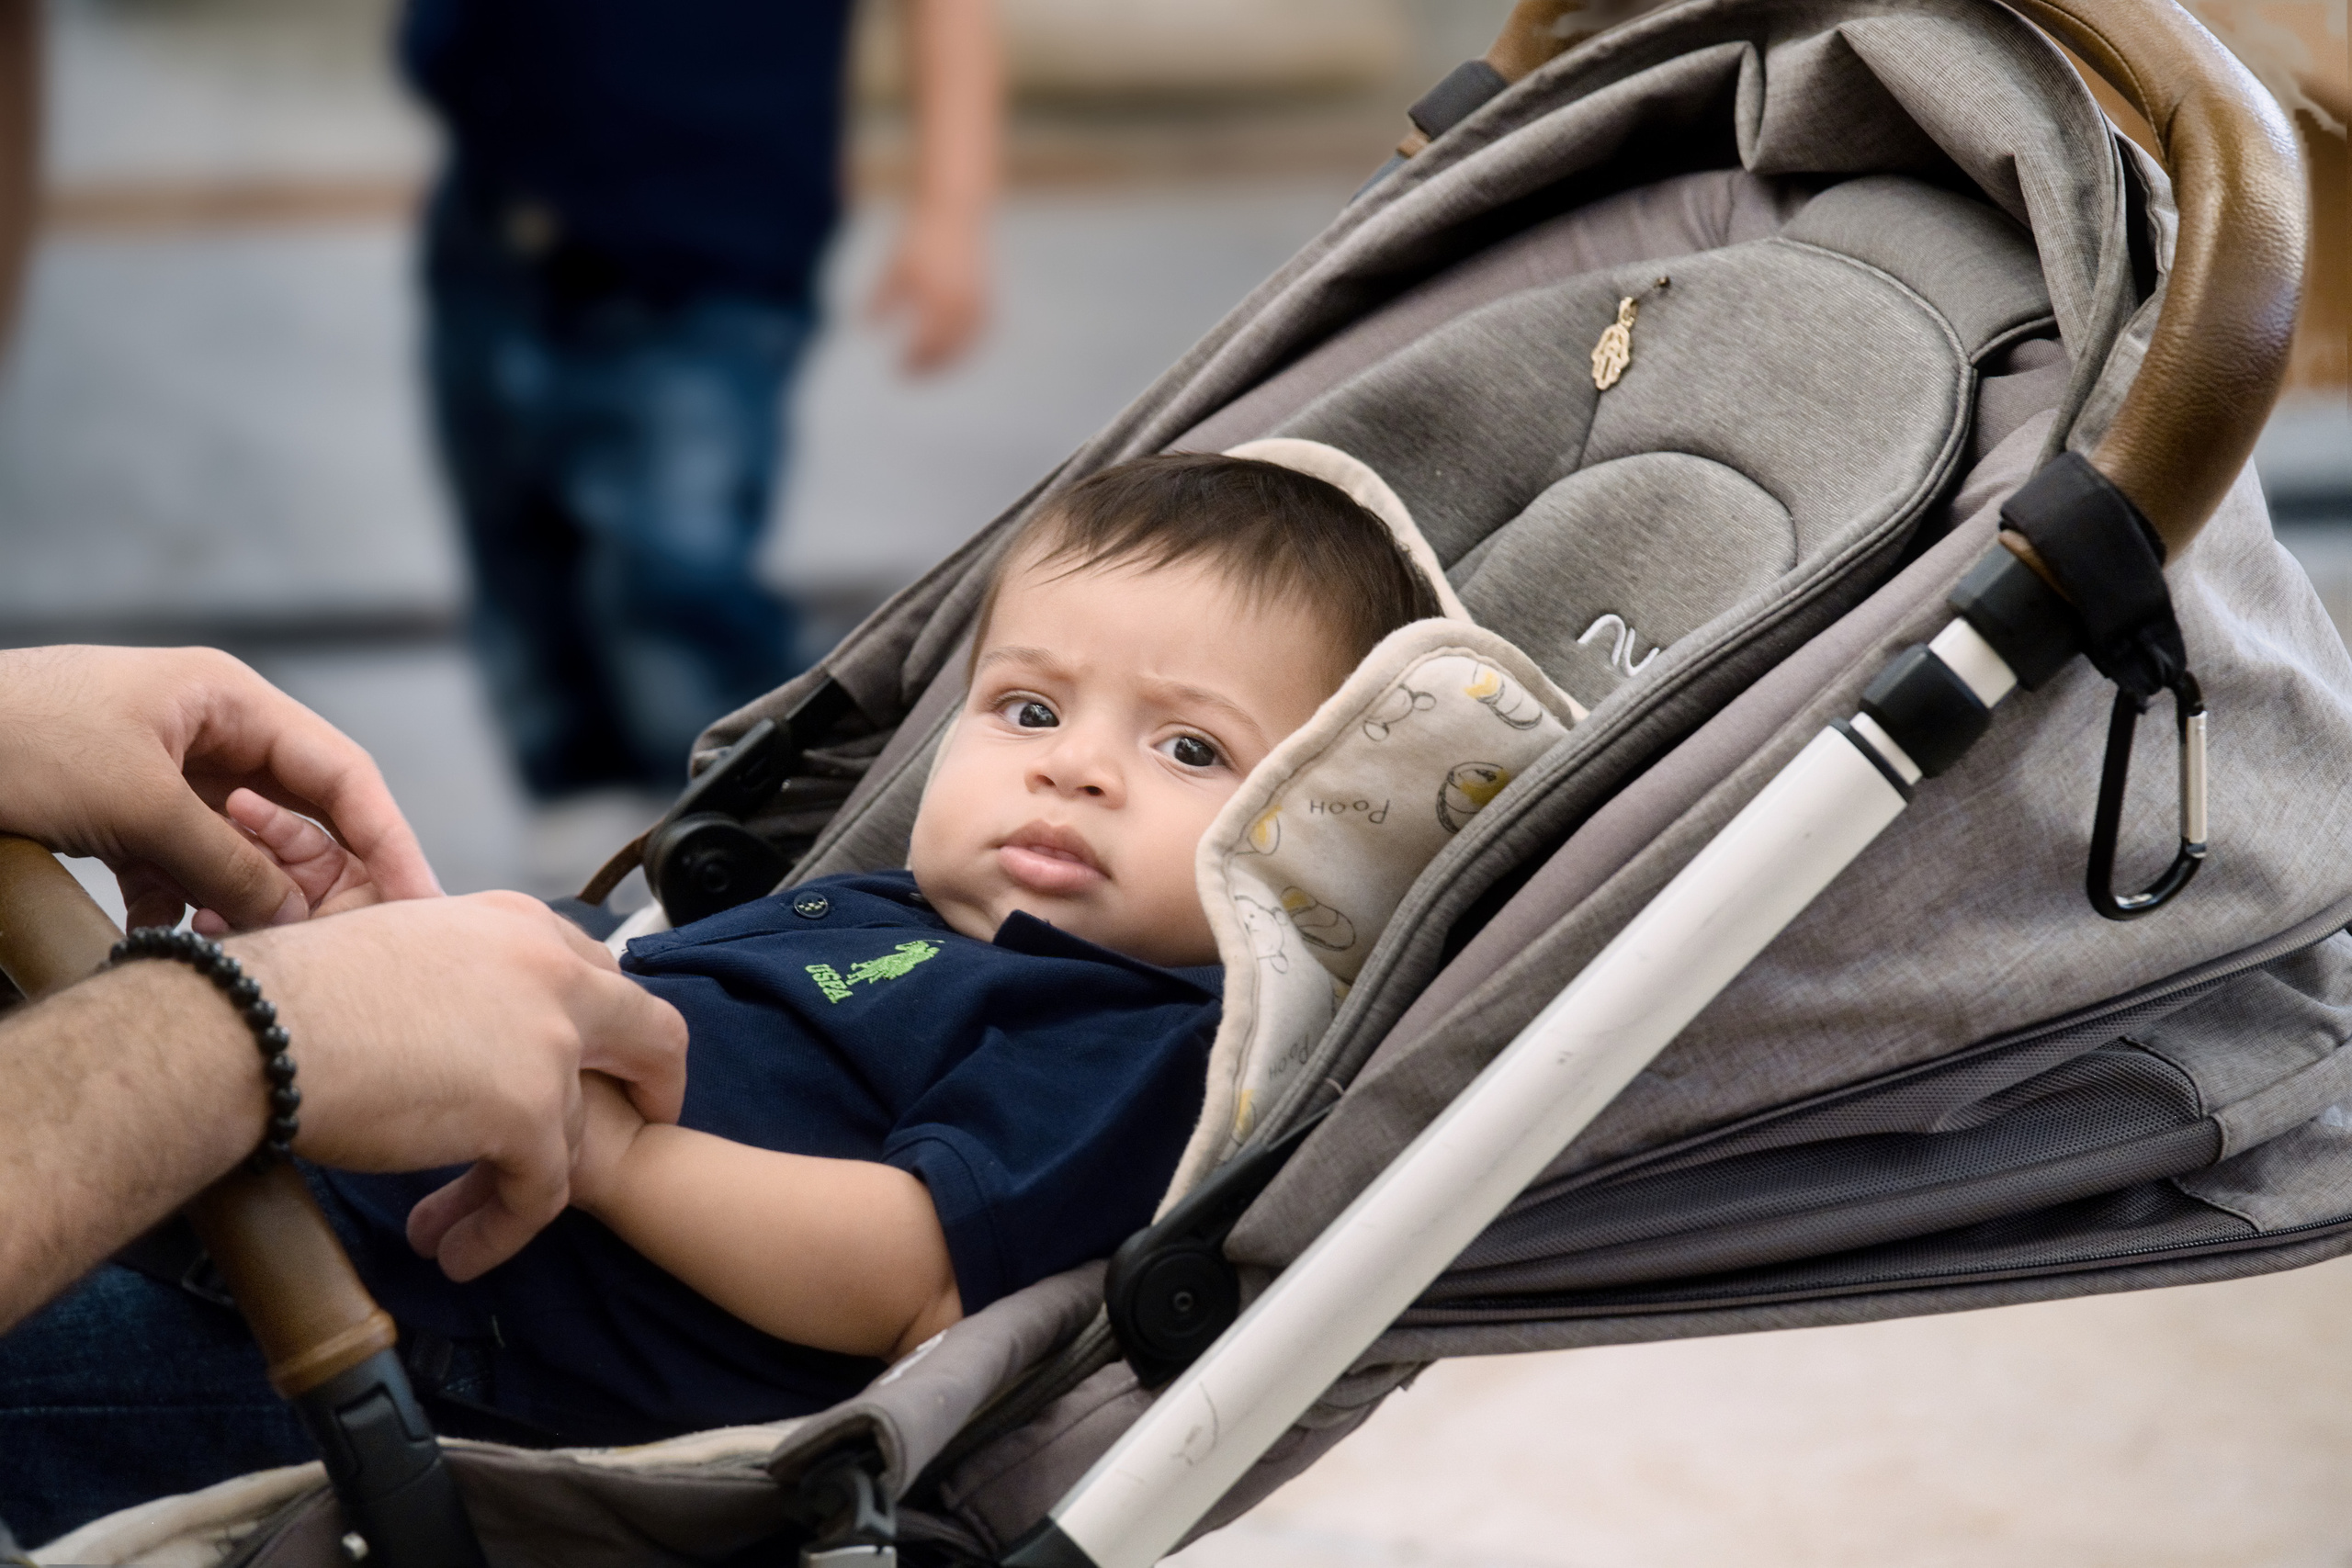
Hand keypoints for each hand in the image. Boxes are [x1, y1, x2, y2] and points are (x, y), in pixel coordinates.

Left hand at [0, 645, 439, 930]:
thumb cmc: (18, 745)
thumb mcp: (138, 808)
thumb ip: (229, 865)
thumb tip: (298, 920)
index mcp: (232, 699)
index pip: (344, 772)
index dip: (389, 839)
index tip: (423, 902)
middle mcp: (211, 732)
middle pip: (300, 815)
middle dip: (313, 882)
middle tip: (331, 945)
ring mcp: (167, 772)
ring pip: (241, 849)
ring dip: (242, 902)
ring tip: (234, 948)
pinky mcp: (124, 812)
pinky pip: (183, 866)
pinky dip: (183, 907)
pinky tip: (166, 938)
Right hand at [226, 892, 686, 1280]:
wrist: (257, 1029)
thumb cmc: (294, 996)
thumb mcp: (403, 952)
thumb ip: (461, 979)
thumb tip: (465, 1027)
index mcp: (516, 923)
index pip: (593, 974)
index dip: (601, 1025)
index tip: (593, 1061)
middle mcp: (551, 970)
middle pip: (650, 1034)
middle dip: (656, 1084)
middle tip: (648, 1120)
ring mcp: (549, 1041)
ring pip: (574, 1133)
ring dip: (523, 1185)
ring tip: (464, 1226)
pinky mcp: (531, 1109)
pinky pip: (540, 1191)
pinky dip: (504, 1230)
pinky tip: (462, 1252)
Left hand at [866, 203, 988, 372]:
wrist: (954, 214)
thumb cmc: (918, 242)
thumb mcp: (893, 269)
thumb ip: (879, 300)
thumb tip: (862, 329)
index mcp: (935, 296)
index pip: (923, 342)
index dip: (910, 362)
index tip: (894, 372)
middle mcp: (961, 301)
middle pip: (946, 350)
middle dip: (928, 367)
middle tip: (909, 379)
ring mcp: (979, 301)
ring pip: (966, 345)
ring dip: (948, 363)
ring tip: (928, 371)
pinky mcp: (990, 298)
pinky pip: (979, 334)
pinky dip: (965, 348)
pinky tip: (949, 355)